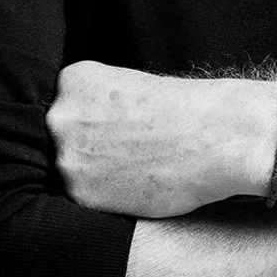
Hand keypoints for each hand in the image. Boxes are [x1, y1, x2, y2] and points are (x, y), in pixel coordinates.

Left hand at [49, 60, 262, 217]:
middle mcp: (61, 115)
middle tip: (123, 148)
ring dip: (92, 171)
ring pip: (69, 168)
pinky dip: (104, 195)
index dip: (91, 117)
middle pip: (60, 136)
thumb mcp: (132, 86)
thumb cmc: (186, 109)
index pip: (65, 103)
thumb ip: (97, 105)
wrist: (217, 137)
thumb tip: (82, 129)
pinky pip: (83, 196)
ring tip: (131, 166)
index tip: (116, 123)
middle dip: (86, 143)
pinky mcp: (80, 193)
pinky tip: (132, 183)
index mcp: (74, 79)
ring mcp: (67, 156)